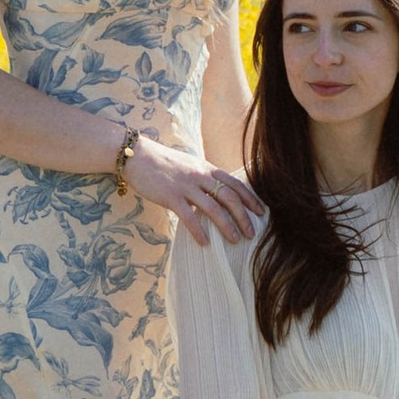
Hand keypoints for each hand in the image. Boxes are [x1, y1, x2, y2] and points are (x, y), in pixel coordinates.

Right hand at [125, 131, 260, 246]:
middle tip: (252, 233)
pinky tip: (205, 243)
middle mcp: (200, 176)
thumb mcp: (189, 164)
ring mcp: (186, 186)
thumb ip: (204, 176)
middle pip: (229, 197)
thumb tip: (218, 191)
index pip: (235, 183)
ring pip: (213, 208)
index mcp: (206, 168)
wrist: (138, 155)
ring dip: (227, 226)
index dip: (250, 198)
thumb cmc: (163, 162)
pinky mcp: (171, 196)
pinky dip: (199, 231)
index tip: (261, 212)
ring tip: (235, 240)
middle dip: (243, 216)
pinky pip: (189, 217)